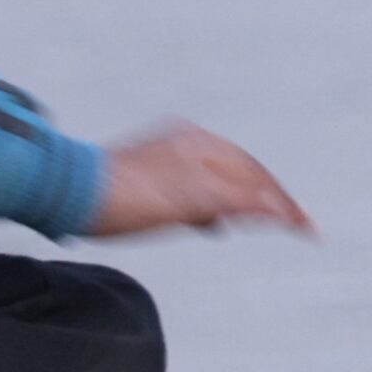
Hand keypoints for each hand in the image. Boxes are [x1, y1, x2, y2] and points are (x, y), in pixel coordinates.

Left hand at [86, 122, 312, 238]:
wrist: (62, 192)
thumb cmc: (124, 199)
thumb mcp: (189, 202)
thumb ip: (237, 202)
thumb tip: (279, 209)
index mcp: (201, 146)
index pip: (257, 175)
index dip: (284, 204)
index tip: (309, 229)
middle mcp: (188, 142)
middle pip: (243, 172)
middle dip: (270, 198)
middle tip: (294, 224)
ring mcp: (167, 152)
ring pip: (220, 176)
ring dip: (244, 198)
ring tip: (258, 222)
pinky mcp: (147, 167)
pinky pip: (196, 182)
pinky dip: (215, 201)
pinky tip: (209, 220)